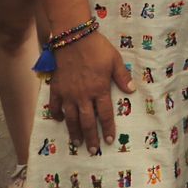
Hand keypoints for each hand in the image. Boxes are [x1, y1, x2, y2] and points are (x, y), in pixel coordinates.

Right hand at [48, 32, 134, 154]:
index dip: (108, 128)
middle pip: (88, 121)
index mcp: (100, 89)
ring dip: (74, 131)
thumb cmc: (97, 47)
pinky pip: (55, 105)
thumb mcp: (115, 60)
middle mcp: (84, 96)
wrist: (74, 37)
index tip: (109, 140)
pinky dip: (56, 114)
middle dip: (91, 137)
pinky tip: (58, 120)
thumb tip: (132, 90)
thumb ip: (122, 76)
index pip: (105, 114)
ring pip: (71, 118)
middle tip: (92, 150)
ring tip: (76, 142)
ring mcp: (68, 93)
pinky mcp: (57, 88)